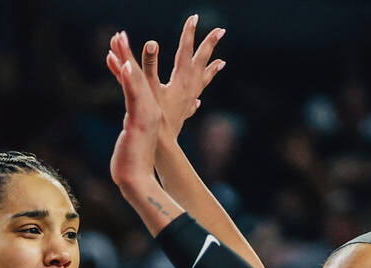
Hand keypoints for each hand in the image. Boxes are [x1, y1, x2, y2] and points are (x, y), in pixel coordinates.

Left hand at [106, 31, 163, 191]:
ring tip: (120, 39)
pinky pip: (133, 98)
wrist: (137, 181)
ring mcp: (144, 115)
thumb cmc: (132, 165)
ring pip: (134, 82)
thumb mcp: (132, 140)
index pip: (135, 83)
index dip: (128, 63)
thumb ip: (134, 130)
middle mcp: (147, 110)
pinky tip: (126, 66)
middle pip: (135, 76)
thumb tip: (132, 131)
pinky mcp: (139, 122)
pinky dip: (130, 82)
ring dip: (126, 58)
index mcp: (145, 112)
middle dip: (126, 53)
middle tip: (118, 33)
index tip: (119, 46)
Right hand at [139, 15, 225, 141]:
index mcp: (181, 79)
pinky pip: (195, 101)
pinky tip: (198, 101)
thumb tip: (151, 43)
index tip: (195, 17)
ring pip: (203, 80)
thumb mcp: (148, 88)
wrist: (164, 147)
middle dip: (210, 44)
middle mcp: (189, 88)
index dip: (189, 32)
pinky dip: (197, 97)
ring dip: (212, 70)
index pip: (186, 50)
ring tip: (222, 62)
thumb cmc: (153, 117)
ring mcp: (189, 100)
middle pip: (202, 61)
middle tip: (221, 30)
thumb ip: (148, 65)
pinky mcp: (185, 112)